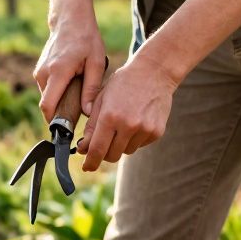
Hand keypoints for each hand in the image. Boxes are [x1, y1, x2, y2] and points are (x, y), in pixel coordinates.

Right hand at [34, 13, 106, 121]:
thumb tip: (88, 113)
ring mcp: (39, 71)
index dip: (55, 121)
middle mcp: (44, 73)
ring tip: (78, 93)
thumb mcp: (96, 63)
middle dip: (61, 112)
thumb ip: (91, 89)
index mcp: (58, 72)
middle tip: (80, 111)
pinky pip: (47, 89)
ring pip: (47, 97)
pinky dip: (57, 92)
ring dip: (60, 101)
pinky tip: (72, 84)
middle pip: (48, 104)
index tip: (67, 128)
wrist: (70, 19)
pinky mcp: (39, 70)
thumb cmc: (86, 39)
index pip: (48, 106)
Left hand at [76, 54, 178, 170]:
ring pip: (126, 151)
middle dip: (104, 153)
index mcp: (110, 116)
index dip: (90, 162)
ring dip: (120, 145)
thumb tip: (83, 149)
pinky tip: (136, 122)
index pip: (97, 149)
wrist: (154, 73)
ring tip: (122, 124)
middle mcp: (128, 125)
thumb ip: (91, 125)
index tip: (87, 167)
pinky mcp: (157, 132)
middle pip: (111, 155)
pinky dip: (134, 139)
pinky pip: (140, 145)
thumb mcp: (101, 99)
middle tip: (102, 144)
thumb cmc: (123, 84)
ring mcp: (144, 130)